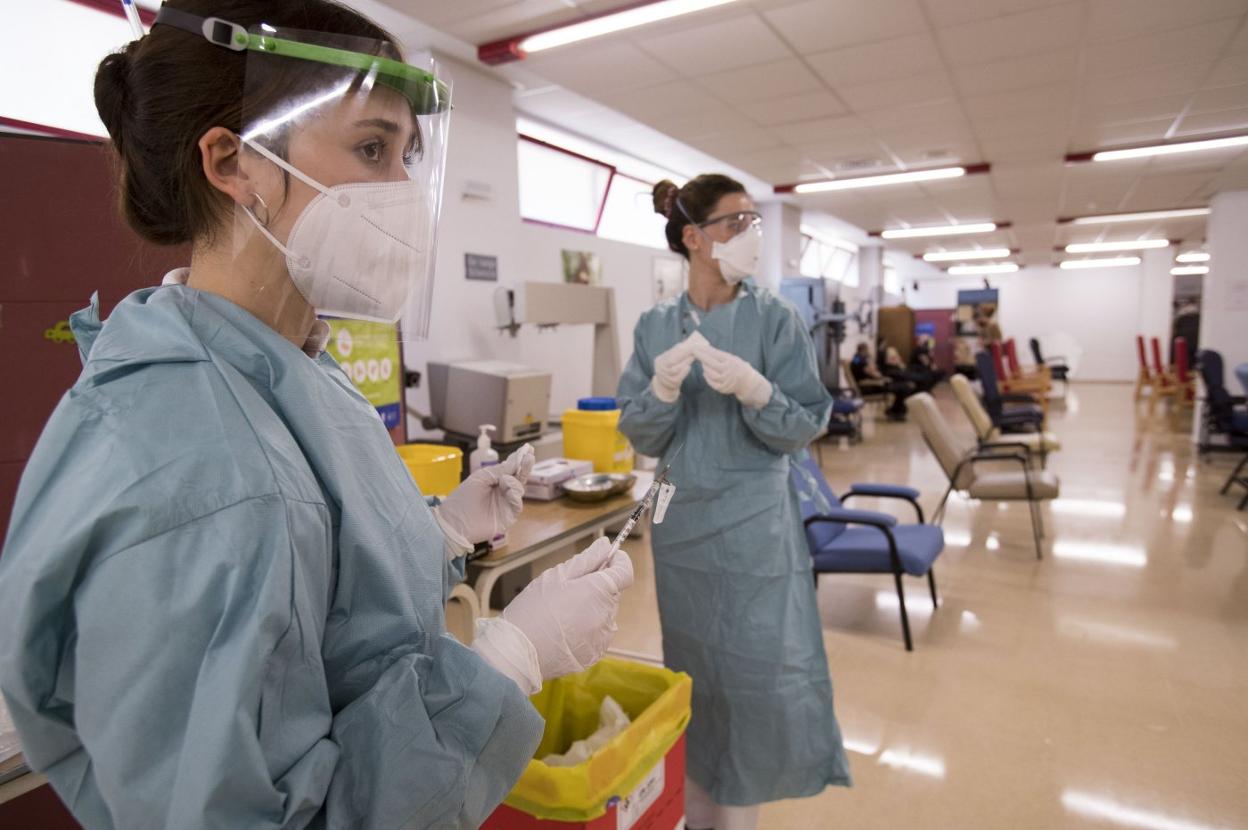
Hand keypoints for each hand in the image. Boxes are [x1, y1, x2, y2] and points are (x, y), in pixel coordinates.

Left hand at [434, 444, 534, 548]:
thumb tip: (515, 461)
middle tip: (530, 456)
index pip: (510, 469)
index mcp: (494, 481)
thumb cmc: (462, 498)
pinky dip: (515, 495)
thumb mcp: (480, 477)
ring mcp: (506, 504)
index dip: (518, 459)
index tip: (527, 449)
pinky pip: (518, 504)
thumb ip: (499, 470)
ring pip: (519, 489)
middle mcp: (502, 491)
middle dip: (524, 467)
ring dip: (515, 482)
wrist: (455, 521)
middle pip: (518, 478)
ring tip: (506, 479)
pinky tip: (510, 491)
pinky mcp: (508, 516)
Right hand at [501, 537, 633, 679]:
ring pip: (605, 613)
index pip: (625, 572)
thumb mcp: (556, 576)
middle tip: (569, 589)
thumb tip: (605, 545)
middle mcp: (607, 615)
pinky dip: (587, 628)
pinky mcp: (596, 653)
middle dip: (597, 586)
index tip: (608, 557)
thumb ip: (586, 560)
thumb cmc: (533, 610)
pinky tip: (564, 630)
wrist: (518, 652)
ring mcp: (603, 637)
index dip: (618, 562)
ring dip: (592, 608)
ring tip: (563, 613)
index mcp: (599, 591)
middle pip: (612, 593)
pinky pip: (598, 633)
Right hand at [651, 340, 695, 402]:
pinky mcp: (671, 384)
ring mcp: (664, 377)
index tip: (690, 345)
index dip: (680, 349)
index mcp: (659, 360)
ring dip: (685, 362)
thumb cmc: (670, 368)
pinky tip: (688, 367)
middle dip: (683, 355)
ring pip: (675, 369)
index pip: (670, 353)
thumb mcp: (670, 359)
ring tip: (692, 357)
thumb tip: (688, 343)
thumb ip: (676, 352)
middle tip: (694, 350)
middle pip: (671, 361)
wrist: (664, 384)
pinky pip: (678, 377)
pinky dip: (684, 372)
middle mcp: (659, 369)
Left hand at [692, 342, 771, 408]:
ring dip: (704, 367)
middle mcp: (728, 371)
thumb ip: (720, 355)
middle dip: (701, 357)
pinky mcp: (723, 388)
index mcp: (730, 361)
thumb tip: (706, 349)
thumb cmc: (738, 367)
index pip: (715, 354)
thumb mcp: (732, 358)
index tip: (697, 347)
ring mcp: (725, 380)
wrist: (748, 382)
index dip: (705, 350)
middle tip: (694, 352)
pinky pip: (712, 382)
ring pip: (710, 373)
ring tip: (702, 362)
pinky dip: (707, 377)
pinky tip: (705, 372)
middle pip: (711, 363)